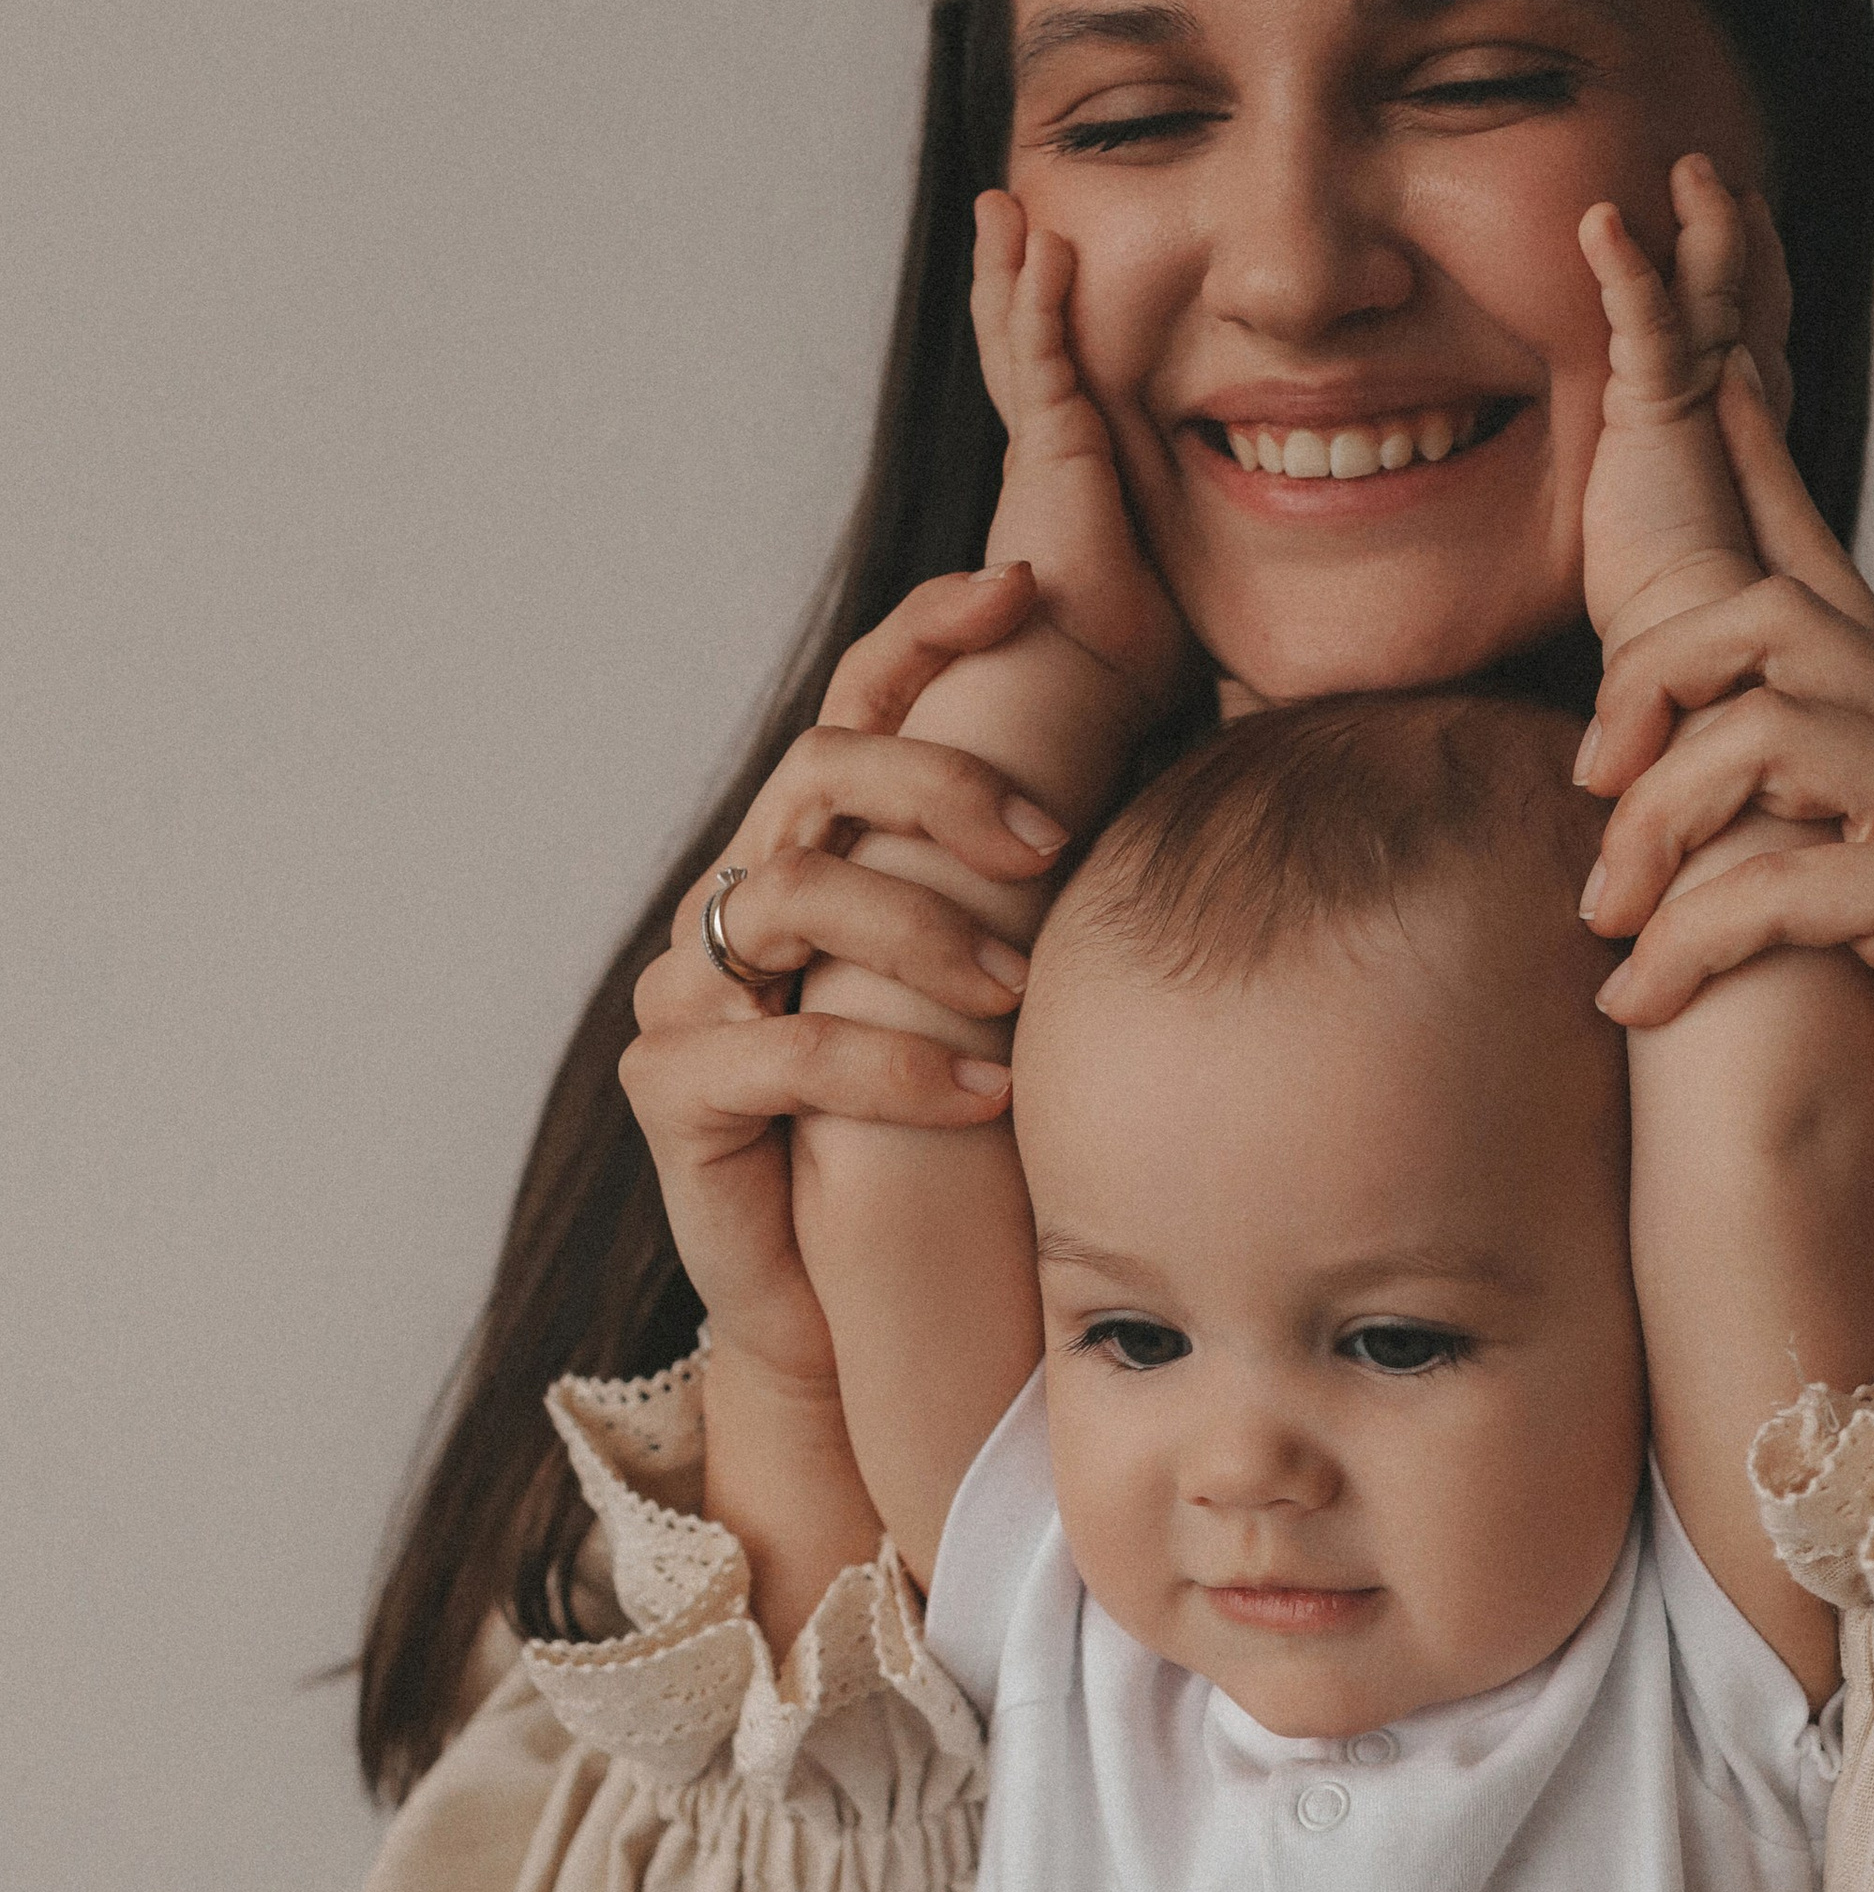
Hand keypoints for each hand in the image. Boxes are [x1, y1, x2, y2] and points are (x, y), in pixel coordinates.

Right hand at [620, 566, 1070, 1401]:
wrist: (849, 1299)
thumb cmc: (944, 1126)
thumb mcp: (1000, 983)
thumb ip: (1040, 880)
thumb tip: (1182, 759)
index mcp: (819, 845)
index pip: (861, 699)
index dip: (926, 628)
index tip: (1022, 592)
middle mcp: (741, 891)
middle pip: (820, 768)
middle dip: (939, 786)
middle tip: (1045, 844)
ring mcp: (693, 985)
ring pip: (792, 894)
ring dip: (923, 933)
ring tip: (1016, 993)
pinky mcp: (672, 1087)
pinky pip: (778, 1049)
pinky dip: (890, 1064)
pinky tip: (980, 1092)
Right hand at [972, 191, 1195, 722]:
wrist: (1079, 696)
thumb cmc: (1129, 664)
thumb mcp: (1178, 582)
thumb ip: (1212, 551)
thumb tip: (1287, 544)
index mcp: (1065, 490)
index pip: (1055, 391)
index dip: (1046, 334)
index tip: (1049, 281)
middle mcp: (1042, 464)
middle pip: (1020, 350)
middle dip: (1012, 281)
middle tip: (1006, 216)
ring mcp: (1039, 454)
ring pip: (1017, 340)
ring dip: (1012, 269)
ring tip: (1002, 206)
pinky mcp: (1047, 454)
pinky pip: (1041, 357)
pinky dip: (1039, 299)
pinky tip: (1043, 245)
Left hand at [1575, 155, 1763, 653]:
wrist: (1689, 660)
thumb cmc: (1670, 623)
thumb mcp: (1660, 549)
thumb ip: (1660, 519)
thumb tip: (1650, 520)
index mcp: (1739, 439)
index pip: (1753, 342)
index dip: (1749, 281)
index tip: (1741, 225)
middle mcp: (1739, 410)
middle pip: (1748, 298)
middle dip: (1734, 235)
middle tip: (1714, 177)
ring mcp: (1708, 404)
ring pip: (1712, 290)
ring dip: (1700, 224)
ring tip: (1684, 167)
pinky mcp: (1667, 412)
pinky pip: (1646, 321)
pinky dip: (1624, 270)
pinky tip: (1598, 223)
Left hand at [1578, 353, 1873, 1480]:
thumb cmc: (1847, 1066)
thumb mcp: (1764, 903)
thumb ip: (1718, 804)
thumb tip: (1611, 741)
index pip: (1804, 550)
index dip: (1739, 434)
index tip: (1672, 320)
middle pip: (1762, 621)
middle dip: (1644, 699)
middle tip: (1588, 801)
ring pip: (1762, 734)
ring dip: (1654, 836)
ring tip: (1610, 930)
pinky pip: (1785, 871)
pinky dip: (1687, 940)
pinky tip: (1640, 1004)